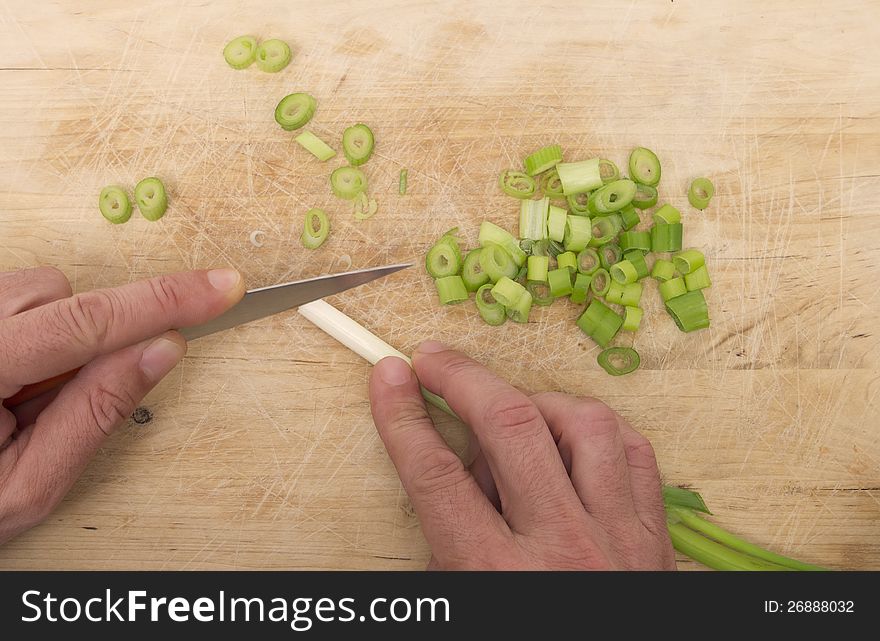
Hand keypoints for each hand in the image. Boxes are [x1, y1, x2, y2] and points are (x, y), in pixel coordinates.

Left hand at [0, 266, 244, 543]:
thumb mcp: (29, 484)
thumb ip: (97, 411)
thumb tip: (160, 350)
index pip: (85, 324)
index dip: (162, 302)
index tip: (217, 288)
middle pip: (58, 293)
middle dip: (83, 339)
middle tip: (51, 401)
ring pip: (37, 291)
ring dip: (51, 337)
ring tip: (19, 395)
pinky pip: (13, 301)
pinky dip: (26, 334)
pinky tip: (4, 381)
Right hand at [369, 341, 675, 569]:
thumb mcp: (463, 610)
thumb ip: (449, 548)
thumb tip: (455, 477)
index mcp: (499, 579)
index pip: (437, 475)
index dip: (404, 418)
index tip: (390, 379)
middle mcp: (562, 550)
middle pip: (510, 428)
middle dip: (463, 379)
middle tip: (435, 359)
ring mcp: (617, 539)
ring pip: (584, 426)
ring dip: (538, 403)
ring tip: (511, 410)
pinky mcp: (655, 537)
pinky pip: (634, 453)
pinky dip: (597, 431)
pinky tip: (571, 435)